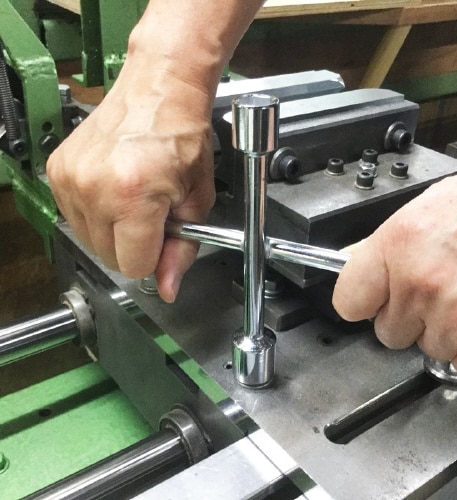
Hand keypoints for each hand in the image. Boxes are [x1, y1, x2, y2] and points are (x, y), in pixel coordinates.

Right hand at [47, 59, 214, 302]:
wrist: (160, 89)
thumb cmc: (183, 136)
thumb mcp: (198, 200)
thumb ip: (182, 250)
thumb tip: (167, 287)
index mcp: (133, 197)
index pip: (134, 266)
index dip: (154, 257)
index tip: (164, 235)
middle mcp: (94, 189)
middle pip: (110, 257)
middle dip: (135, 245)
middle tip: (153, 212)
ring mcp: (70, 179)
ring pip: (90, 241)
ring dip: (114, 230)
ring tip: (135, 197)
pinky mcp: (58, 171)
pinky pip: (76, 217)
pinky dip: (97, 213)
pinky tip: (115, 189)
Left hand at [332, 170, 456, 377]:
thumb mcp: (439, 204)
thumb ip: (391, 239)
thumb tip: (354, 257)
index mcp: (402, 243)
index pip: (350, 298)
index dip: (363, 301)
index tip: (372, 301)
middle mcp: (423, 284)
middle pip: (387, 331)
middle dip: (410, 317)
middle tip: (442, 290)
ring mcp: (456, 319)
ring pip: (428, 347)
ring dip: (447, 330)